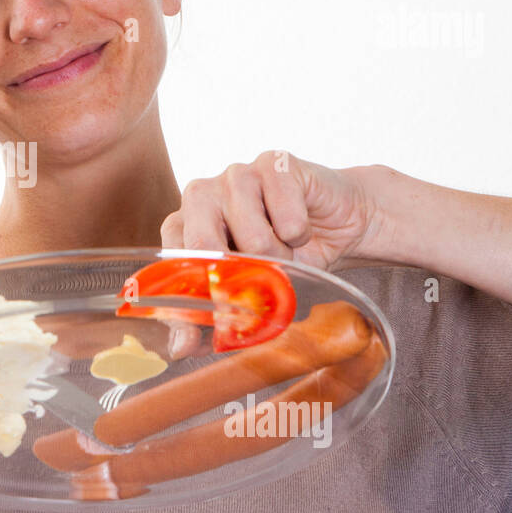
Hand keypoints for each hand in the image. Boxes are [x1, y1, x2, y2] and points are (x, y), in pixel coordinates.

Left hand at [159, 151, 389, 356]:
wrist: (340, 223)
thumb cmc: (285, 257)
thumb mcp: (247, 293)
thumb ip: (209, 318)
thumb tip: (178, 350)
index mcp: (186, 223)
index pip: (171, 252)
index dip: (190, 288)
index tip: (210, 316)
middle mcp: (202, 194)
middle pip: (203, 241)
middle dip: (240, 274)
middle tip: (262, 279)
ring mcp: (236, 174)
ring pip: (252, 235)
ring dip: (278, 256)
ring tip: (285, 250)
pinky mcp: (273, 163)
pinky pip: (286, 214)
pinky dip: (300, 232)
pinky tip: (302, 226)